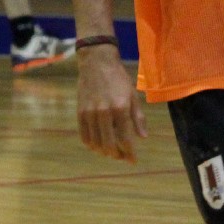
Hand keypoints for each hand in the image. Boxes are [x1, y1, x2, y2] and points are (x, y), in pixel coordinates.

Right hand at [76, 47, 146, 162]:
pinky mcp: (80, 113)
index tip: (133, 161)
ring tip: (111, 151)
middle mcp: (104, 113)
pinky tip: (98, 145)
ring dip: (104, 152)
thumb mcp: (133, 95)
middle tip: (122, 157)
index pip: (126, 139)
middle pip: (109, 145)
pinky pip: (84, 136)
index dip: (130, 153)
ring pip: (96, 143)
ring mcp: (90, 113)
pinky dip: (91, 145)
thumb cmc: (118, 79)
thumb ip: (137, 118)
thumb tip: (142, 137)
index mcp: (120, 108)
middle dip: (117, 155)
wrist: (96, 62)